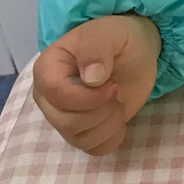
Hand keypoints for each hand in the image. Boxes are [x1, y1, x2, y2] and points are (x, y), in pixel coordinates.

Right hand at [32, 14, 160, 155]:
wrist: (135, 49)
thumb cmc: (117, 37)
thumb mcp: (109, 33)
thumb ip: (96, 50)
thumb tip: (91, 79)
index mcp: (47, 69)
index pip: (57, 95)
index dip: (89, 96)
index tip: (112, 83)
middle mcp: (49, 98)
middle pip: (67, 123)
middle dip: (101, 110)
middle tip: (116, 89)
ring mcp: (63, 117)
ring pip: (80, 139)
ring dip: (109, 122)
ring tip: (117, 100)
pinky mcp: (82, 132)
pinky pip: (93, 149)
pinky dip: (112, 137)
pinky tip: (118, 117)